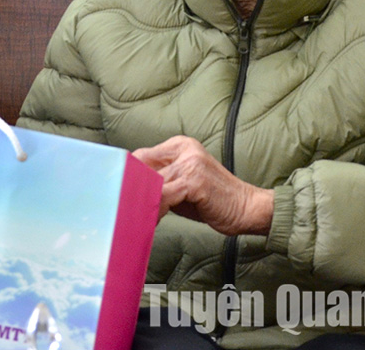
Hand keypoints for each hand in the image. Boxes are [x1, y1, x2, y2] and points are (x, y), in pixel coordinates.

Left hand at [133, 135, 273, 235]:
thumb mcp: (182, 185)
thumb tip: (131, 191)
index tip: (116, 192)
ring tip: (133, 215)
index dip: (128, 176)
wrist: (248, 208)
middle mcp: (184, 148)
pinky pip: (164, 193)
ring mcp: (190, 162)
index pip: (142, 156)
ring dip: (141, 199)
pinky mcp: (194, 179)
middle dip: (130, 186)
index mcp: (180, 145)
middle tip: (120, 205)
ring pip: (151, 180)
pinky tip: (152, 218)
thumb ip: (161, 182)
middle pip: (142, 164)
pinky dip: (155, 207)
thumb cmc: (213, 201)